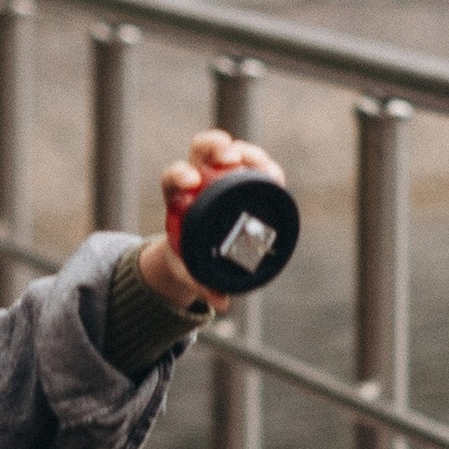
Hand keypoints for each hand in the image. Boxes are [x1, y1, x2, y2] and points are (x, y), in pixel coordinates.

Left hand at [141, 127, 289, 318]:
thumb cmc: (189, 255)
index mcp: (177, 196)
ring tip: (262, 166)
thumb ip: (203, 283)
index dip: (180, 174)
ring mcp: (219, 172)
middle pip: (201, 149)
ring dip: (245, 151)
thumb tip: (222, 302)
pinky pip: (251, 163)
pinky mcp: (240, 176)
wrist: (195, 247)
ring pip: (229, 150)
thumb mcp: (192, 270)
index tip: (192, 182)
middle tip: (230, 158)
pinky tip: (275, 175)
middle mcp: (197, 177)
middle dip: (214, 147)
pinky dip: (263, 165)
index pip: (173, 176)